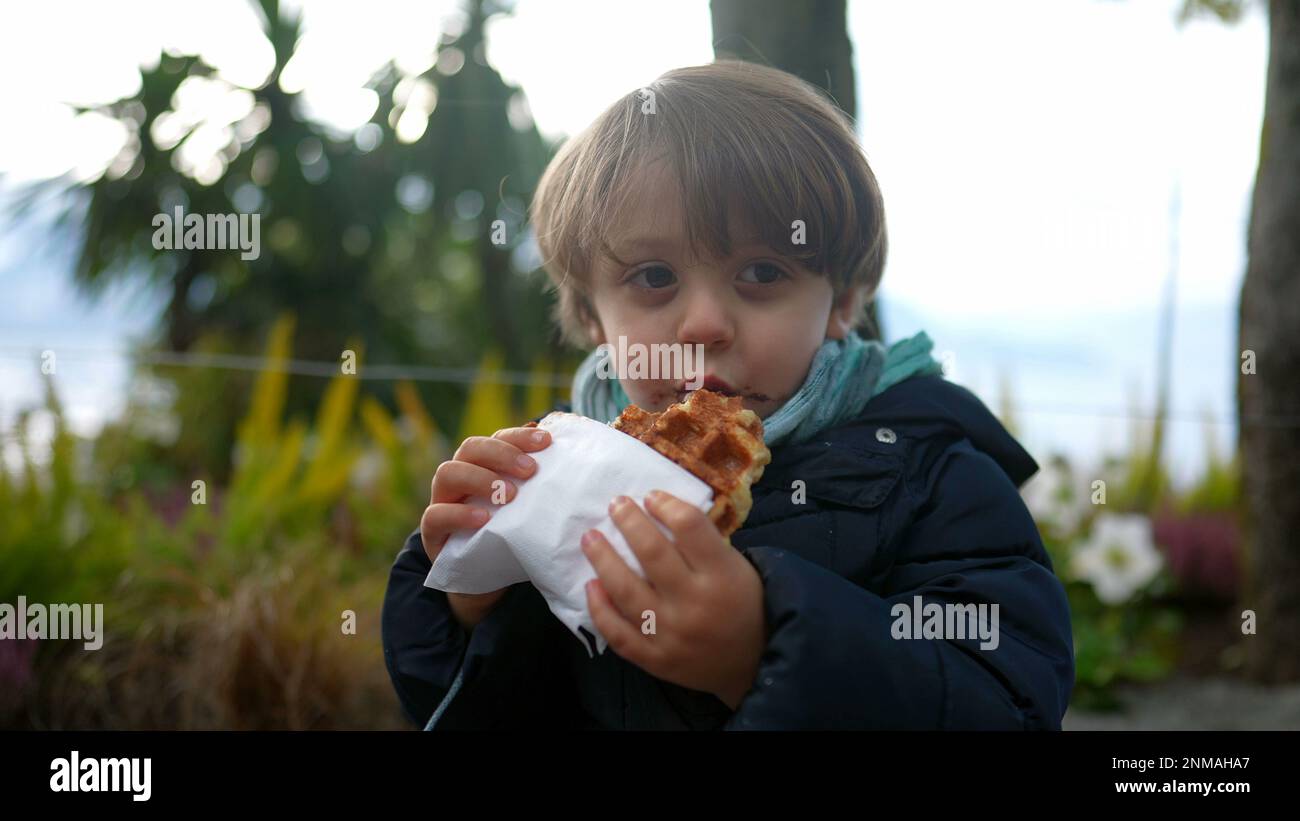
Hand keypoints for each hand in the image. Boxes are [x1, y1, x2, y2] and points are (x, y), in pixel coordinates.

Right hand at [421, 426, 551, 628]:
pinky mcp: (433, 533)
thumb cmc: (511, 537)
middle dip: (502, 453)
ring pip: (448, 473)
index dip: (519, 437)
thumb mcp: (529, 510)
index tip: (547, 442)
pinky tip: (484, 518)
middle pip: (470, 447)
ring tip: (509, 495)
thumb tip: (572, 461)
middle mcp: (460, 476)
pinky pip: (435, 516)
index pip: (497, 438)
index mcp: (483, 465)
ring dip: (480, 478)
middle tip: (530, 470)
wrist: (487, 581)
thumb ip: (540, 487)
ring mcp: (442, 501)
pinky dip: (459, 514)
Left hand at [580, 490, 766, 709]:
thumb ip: (703, 544)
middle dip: (629, 522)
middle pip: (652, 553)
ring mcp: (672, 634)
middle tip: (615, 504)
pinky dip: (600, 609)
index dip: (666, 505)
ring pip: (626, 591)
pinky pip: (618, 633)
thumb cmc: (742, 604)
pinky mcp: (656, 659)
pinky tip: (591, 586)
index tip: (652, 497)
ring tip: (590, 538)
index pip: (689, 526)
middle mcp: (695, 603)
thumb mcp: (736, 567)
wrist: (752, 663)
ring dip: (602, 559)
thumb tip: (657, 511)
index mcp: (722, 574)